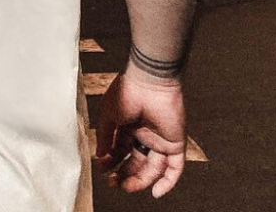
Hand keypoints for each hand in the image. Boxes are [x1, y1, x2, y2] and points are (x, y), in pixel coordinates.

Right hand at [94, 67, 186, 197]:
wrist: (149, 82)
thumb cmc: (126, 92)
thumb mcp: (107, 115)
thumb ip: (103, 136)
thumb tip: (100, 155)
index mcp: (128, 126)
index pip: (120, 150)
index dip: (111, 161)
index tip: (102, 169)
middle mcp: (145, 135)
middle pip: (136, 162)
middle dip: (124, 174)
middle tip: (113, 183)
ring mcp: (161, 140)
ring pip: (153, 168)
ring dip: (140, 181)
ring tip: (126, 187)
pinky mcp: (175, 144)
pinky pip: (175, 168)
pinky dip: (168, 182)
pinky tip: (156, 193)